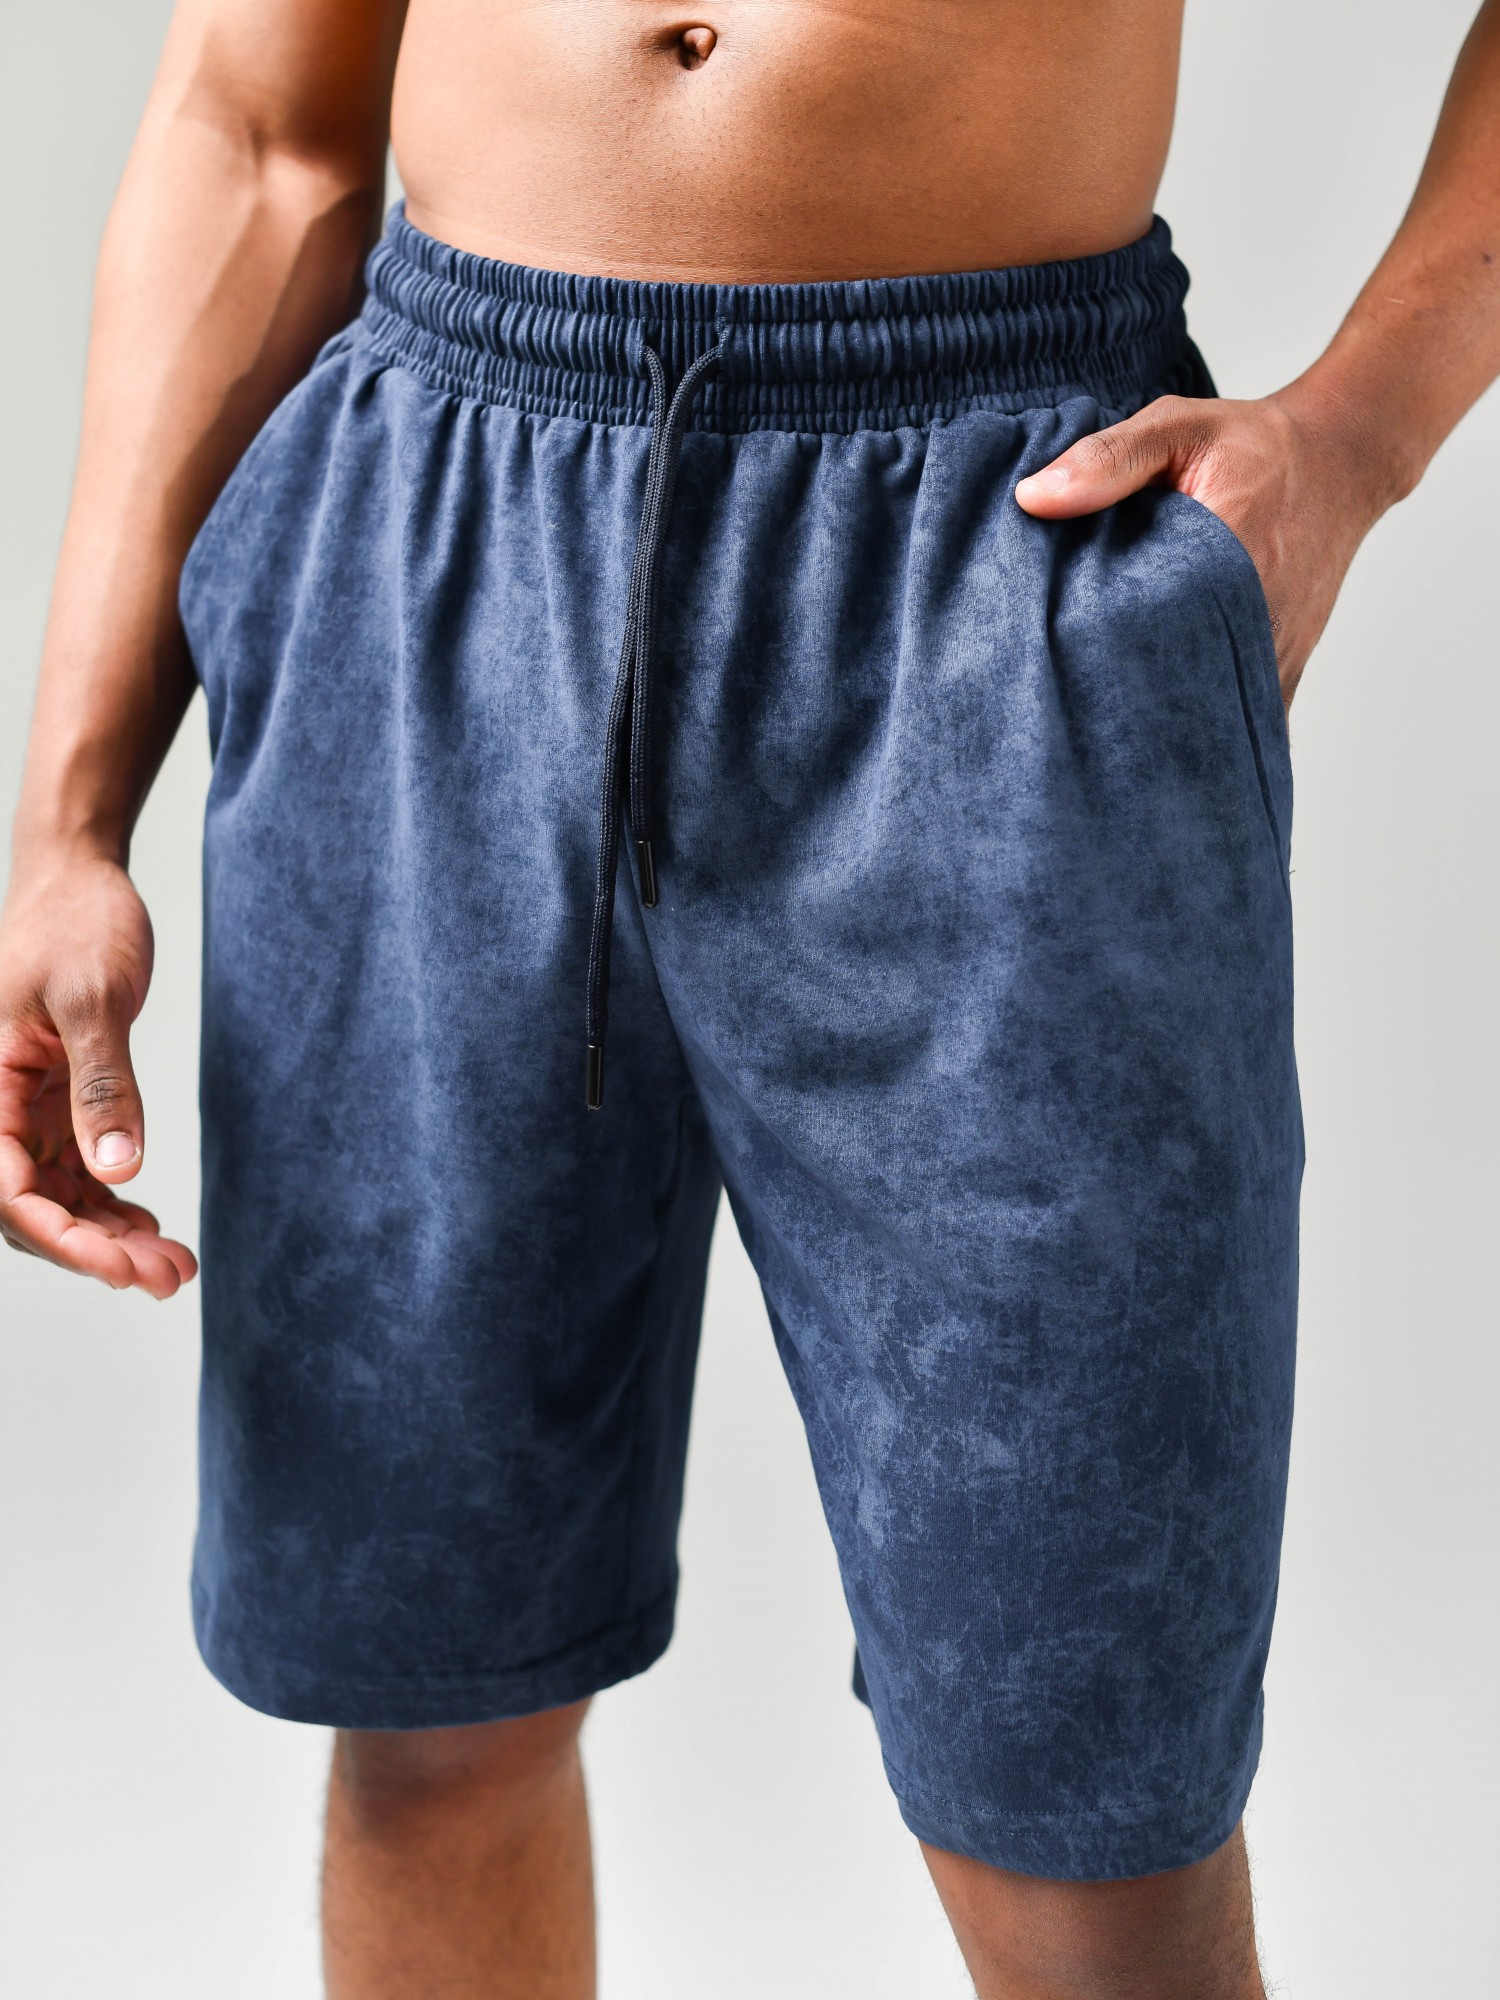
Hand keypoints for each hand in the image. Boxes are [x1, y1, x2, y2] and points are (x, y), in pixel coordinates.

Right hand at [0, 847, 195, 1296]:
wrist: (78, 878)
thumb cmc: (75, 923)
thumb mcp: (93, 999)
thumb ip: (101, 1084)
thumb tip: (116, 1170)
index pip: (10, 1190)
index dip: (65, 1239)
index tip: (124, 1268)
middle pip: (31, 1208)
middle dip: (95, 1251)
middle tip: (168, 1277)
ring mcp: (22, 1108)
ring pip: (54, 1198)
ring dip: (108, 1238)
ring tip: (173, 1266)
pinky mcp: (52, 1101)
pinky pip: (72, 1171)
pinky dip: (109, 1205)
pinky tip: (150, 1228)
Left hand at [1014, 387, 1389, 707]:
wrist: (1338, 464)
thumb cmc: (1253, 448)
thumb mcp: (1179, 429)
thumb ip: (1108, 459)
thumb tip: (1032, 498)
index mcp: (1227, 559)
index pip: (1140, 631)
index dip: (1090, 653)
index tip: (1050, 662)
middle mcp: (1256, 621)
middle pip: (1169, 688)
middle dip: (1115, 698)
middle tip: (1062, 704)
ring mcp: (1272, 656)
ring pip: (1202, 714)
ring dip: (1155, 720)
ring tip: (1103, 726)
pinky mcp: (1282, 674)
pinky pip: (1235, 722)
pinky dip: (1195, 724)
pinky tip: (1156, 727)